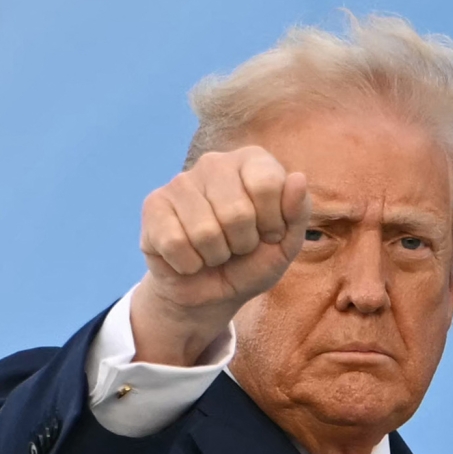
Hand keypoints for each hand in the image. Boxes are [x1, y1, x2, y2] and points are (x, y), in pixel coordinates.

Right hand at [131, 146, 310, 365]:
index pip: (267, 184)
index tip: (269, 233)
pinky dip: (189, 263)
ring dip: (216, 256)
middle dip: (243, 243)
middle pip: (236, 211)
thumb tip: (299, 179)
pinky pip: (175, 242)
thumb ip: (298, 212)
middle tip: (238, 246)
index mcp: (253, 161)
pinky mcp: (153, 205)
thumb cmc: (253, 261)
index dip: (272, 223)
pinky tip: (190, 257)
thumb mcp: (286, 243)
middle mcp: (215, 163)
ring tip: (215, 251)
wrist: (212, 292)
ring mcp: (181, 181)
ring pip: (205, 231)